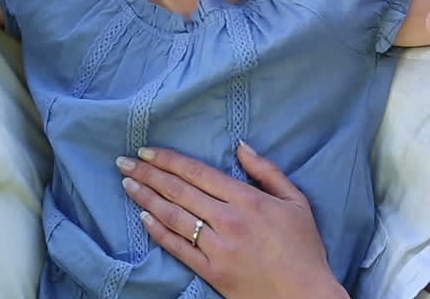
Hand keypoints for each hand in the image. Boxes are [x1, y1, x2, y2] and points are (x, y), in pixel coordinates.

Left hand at [116, 142, 346, 298]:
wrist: (305, 297)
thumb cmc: (304, 249)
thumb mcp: (295, 202)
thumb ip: (267, 171)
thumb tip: (241, 146)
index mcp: (247, 200)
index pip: (198, 173)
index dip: (170, 160)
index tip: (147, 150)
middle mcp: (228, 220)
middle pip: (179, 191)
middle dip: (149, 173)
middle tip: (124, 161)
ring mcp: (217, 248)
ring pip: (174, 216)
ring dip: (147, 197)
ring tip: (127, 183)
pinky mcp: (211, 271)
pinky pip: (178, 248)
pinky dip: (158, 231)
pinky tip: (143, 217)